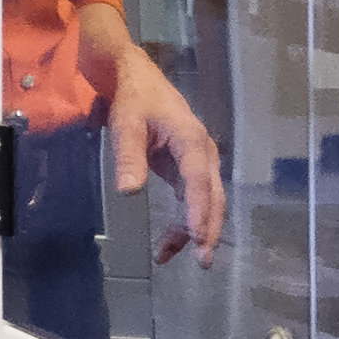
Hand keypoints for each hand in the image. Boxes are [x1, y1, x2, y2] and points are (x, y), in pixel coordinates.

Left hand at [101, 48, 226, 260]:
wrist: (136, 77)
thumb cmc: (133, 98)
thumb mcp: (126, 124)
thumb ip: (129, 157)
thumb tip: (129, 192)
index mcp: (191, 139)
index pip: (198, 180)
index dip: (200, 210)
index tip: (200, 238)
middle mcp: (203, 152)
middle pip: (212, 196)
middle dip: (208, 229)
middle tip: (203, 261)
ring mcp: (198, 161)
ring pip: (204, 202)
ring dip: (193, 231)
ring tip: (170, 258)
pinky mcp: (188, 168)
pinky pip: (192, 199)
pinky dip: (184, 222)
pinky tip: (168, 244)